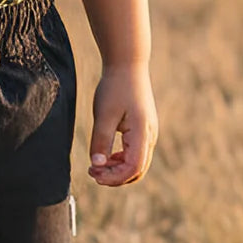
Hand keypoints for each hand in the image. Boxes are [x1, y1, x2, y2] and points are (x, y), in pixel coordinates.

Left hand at [88, 63, 157, 185]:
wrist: (128, 64)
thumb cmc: (115, 87)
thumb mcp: (104, 115)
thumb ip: (101, 142)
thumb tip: (97, 165)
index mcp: (142, 132)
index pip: (133, 168)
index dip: (114, 177)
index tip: (94, 172)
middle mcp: (150, 136)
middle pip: (137, 171)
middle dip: (115, 176)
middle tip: (92, 171)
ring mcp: (149, 132)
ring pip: (137, 163)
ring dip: (118, 169)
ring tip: (96, 165)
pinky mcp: (144, 129)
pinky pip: (136, 153)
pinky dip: (121, 160)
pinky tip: (106, 156)